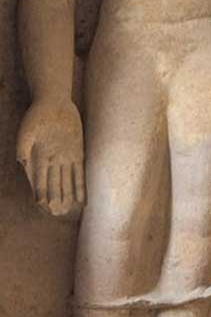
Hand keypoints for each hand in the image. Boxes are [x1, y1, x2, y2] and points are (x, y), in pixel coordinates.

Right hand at [16, 99, 83, 218]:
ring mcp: (66, 157)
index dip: (41, 193)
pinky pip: (80, 172)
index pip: (39, 181)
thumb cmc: (37, 116)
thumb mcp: (27, 130)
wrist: (53, 103)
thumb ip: (23, 145)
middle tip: (58, 213)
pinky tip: (83, 197)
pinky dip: (81, 185)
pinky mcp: (78, 152)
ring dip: (68, 195)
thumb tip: (21, 160)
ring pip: (67, 181)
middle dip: (55, 198)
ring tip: (69, 209)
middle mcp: (52, 161)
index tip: (42, 205)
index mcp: (38, 158)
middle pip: (54, 184)